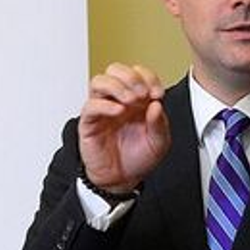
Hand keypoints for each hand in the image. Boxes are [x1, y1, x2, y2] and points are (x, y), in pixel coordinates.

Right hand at [78, 63, 170, 191]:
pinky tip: (118, 111)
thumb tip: (156, 105)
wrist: (122, 179)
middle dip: (131, 77)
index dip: (148, 77)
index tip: (157, 94)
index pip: (137, 73)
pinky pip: (91, 105)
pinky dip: (105, 105)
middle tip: (142, 94)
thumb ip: (159, 123)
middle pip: (115, 69)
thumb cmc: (138, 158)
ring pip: (99, 81)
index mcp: (136, 99)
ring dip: (116, 86)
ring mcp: (102, 109)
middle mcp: (117, 100)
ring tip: (130, 101)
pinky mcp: (89, 122)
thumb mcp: (159, 142)